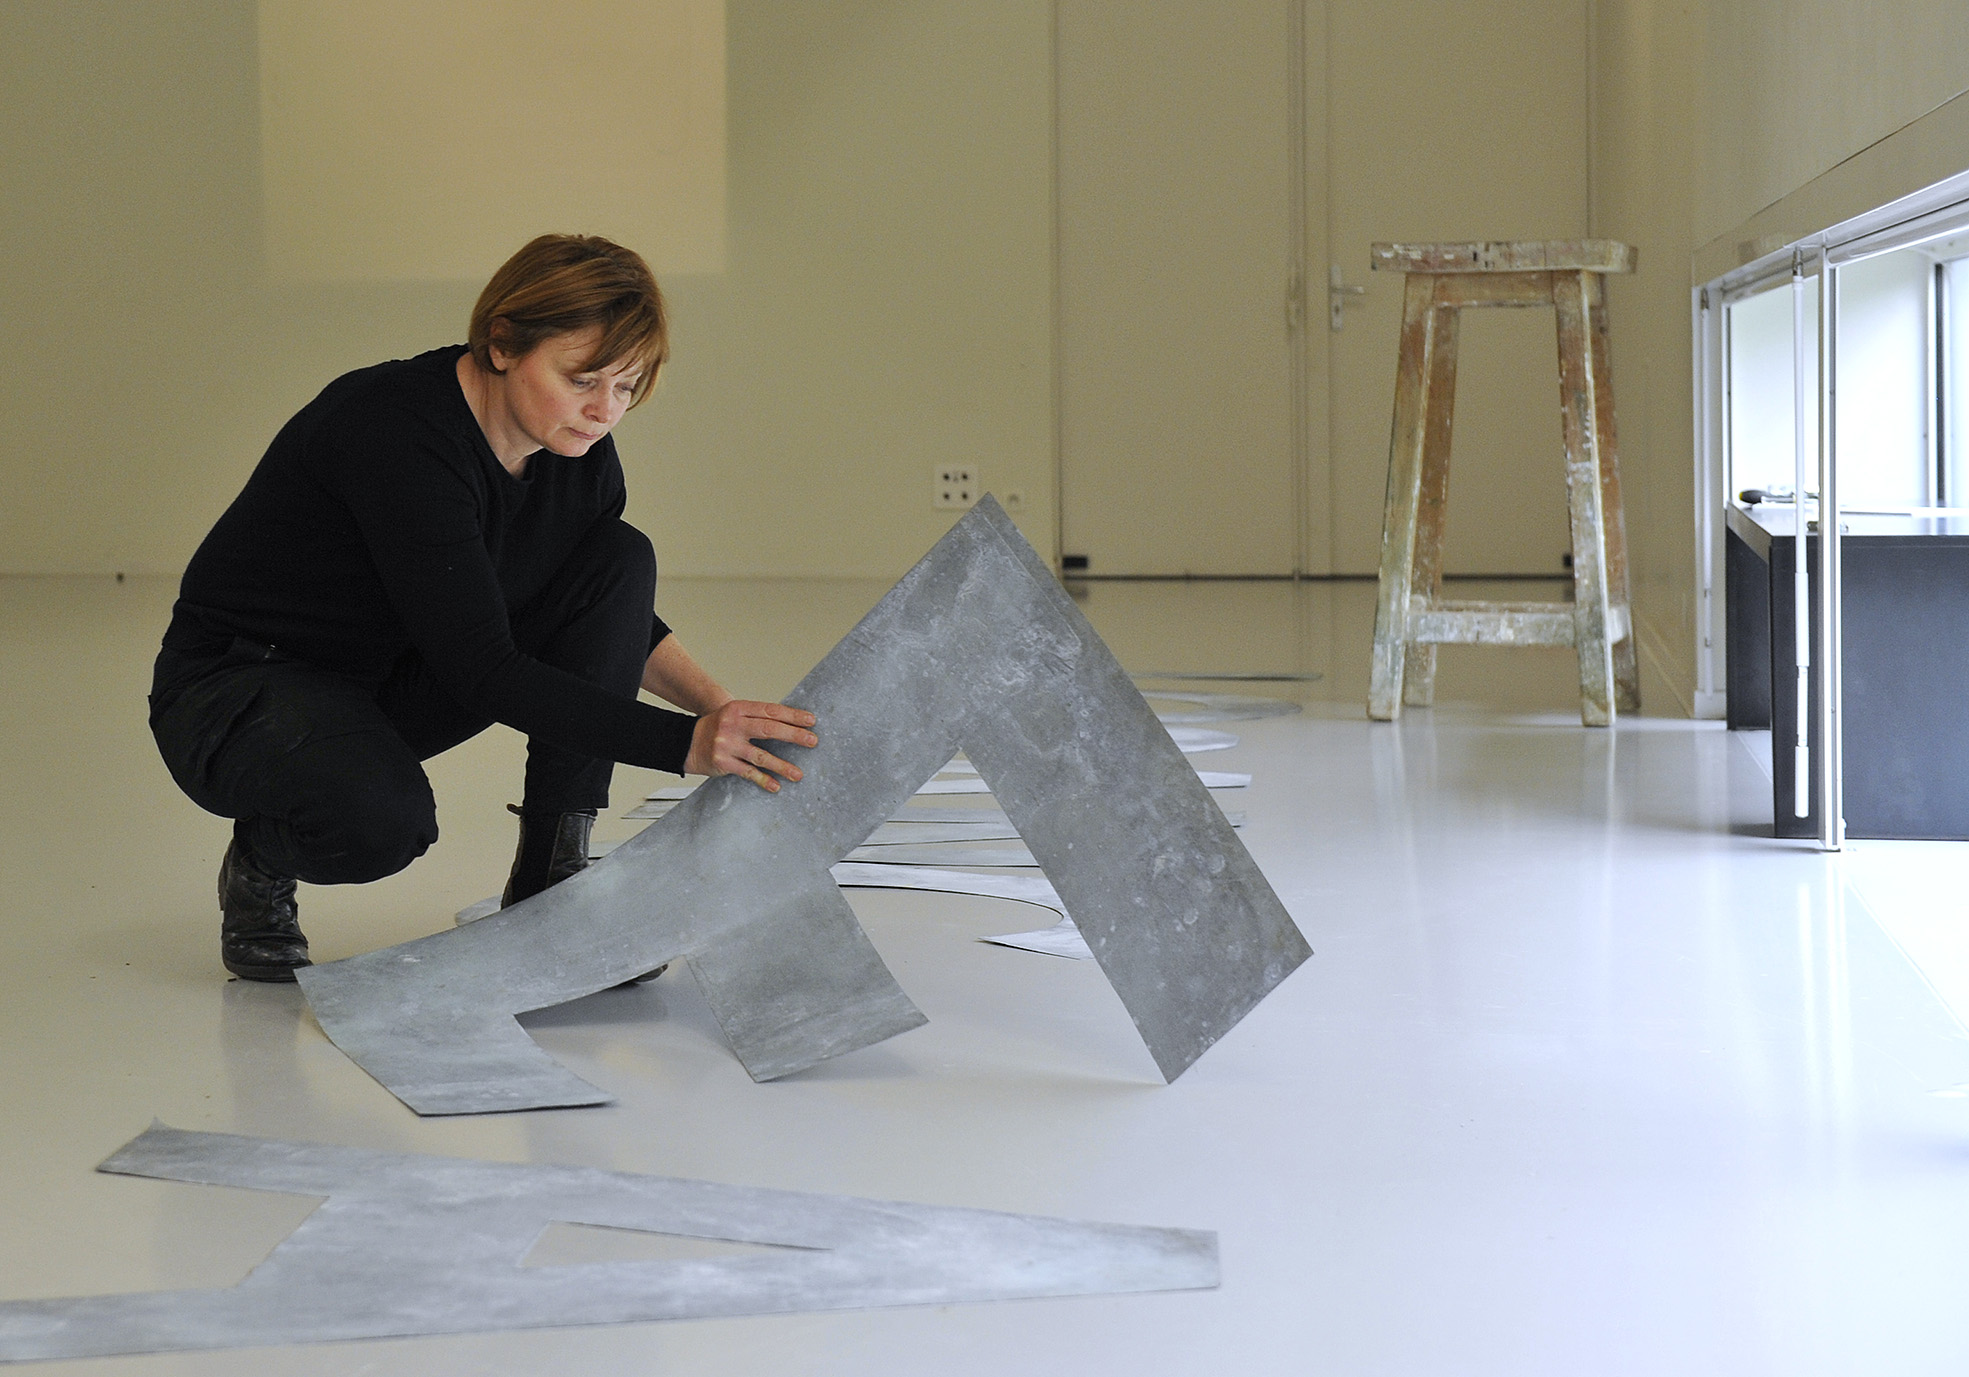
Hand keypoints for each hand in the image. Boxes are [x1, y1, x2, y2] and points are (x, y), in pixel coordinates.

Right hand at [684, 700, 818, 791]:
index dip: (792, 716)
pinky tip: (776, 786)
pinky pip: (748, 772)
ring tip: (798, 774)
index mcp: (738, 709)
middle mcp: (732, 725)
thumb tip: (793, 724)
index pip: (770, 711)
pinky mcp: (723, 762)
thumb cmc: (719, 728)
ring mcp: (727, 744)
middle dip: (794, 735)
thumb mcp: (736, 715)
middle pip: (769, 730)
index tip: (811, 721)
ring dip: (782, 766)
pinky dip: (763, 780)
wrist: (687, 742)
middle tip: (813, 741)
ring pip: (761, 756)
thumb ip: (758, 718)